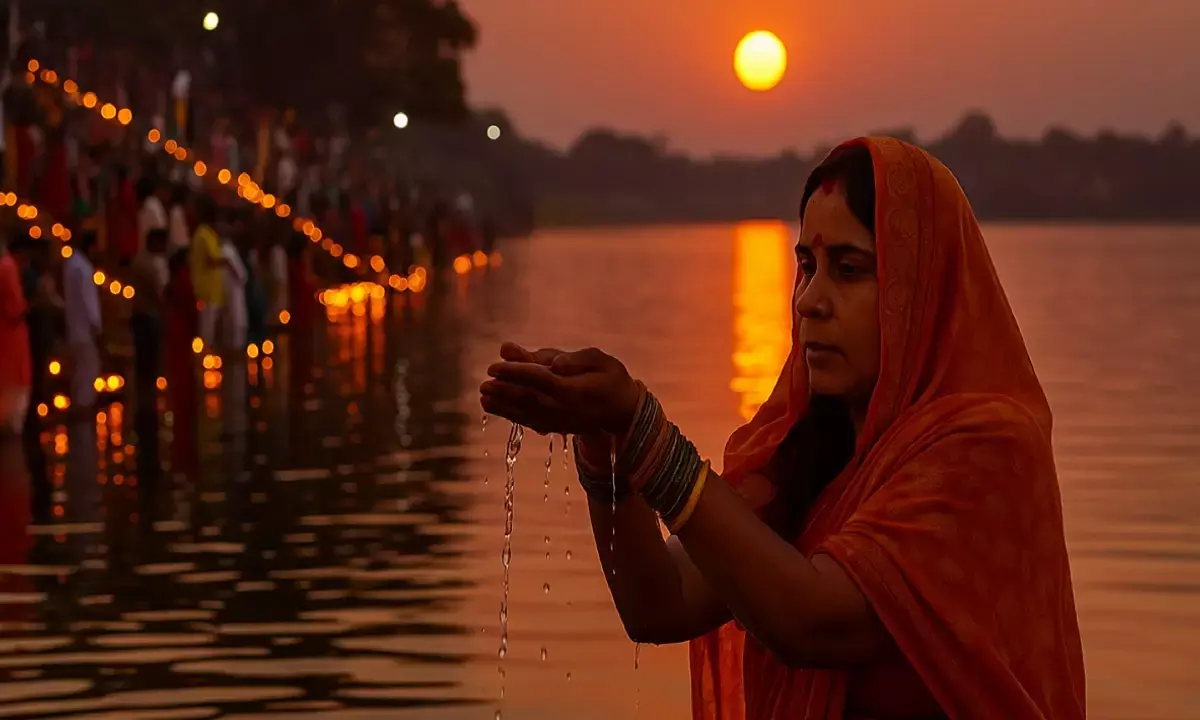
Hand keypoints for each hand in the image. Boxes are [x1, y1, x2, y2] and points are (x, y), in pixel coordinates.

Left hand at [480, 345, 640, 436]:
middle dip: (503, 391)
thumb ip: (576, 360)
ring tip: (484, 398)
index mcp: (573, 389)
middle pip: (527, 399)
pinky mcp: (556, 427)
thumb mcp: (600, 360)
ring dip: (502, 406)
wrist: (623, 410)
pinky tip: (496, 408)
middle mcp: (563, 408)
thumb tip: (554, 364)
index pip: (538, 380)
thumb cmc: (611, 378)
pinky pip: (530, 422)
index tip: (494, 366)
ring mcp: (558, 421)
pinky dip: (511, 415)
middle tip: (484, 384)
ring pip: (525, 414)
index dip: (514, 372)